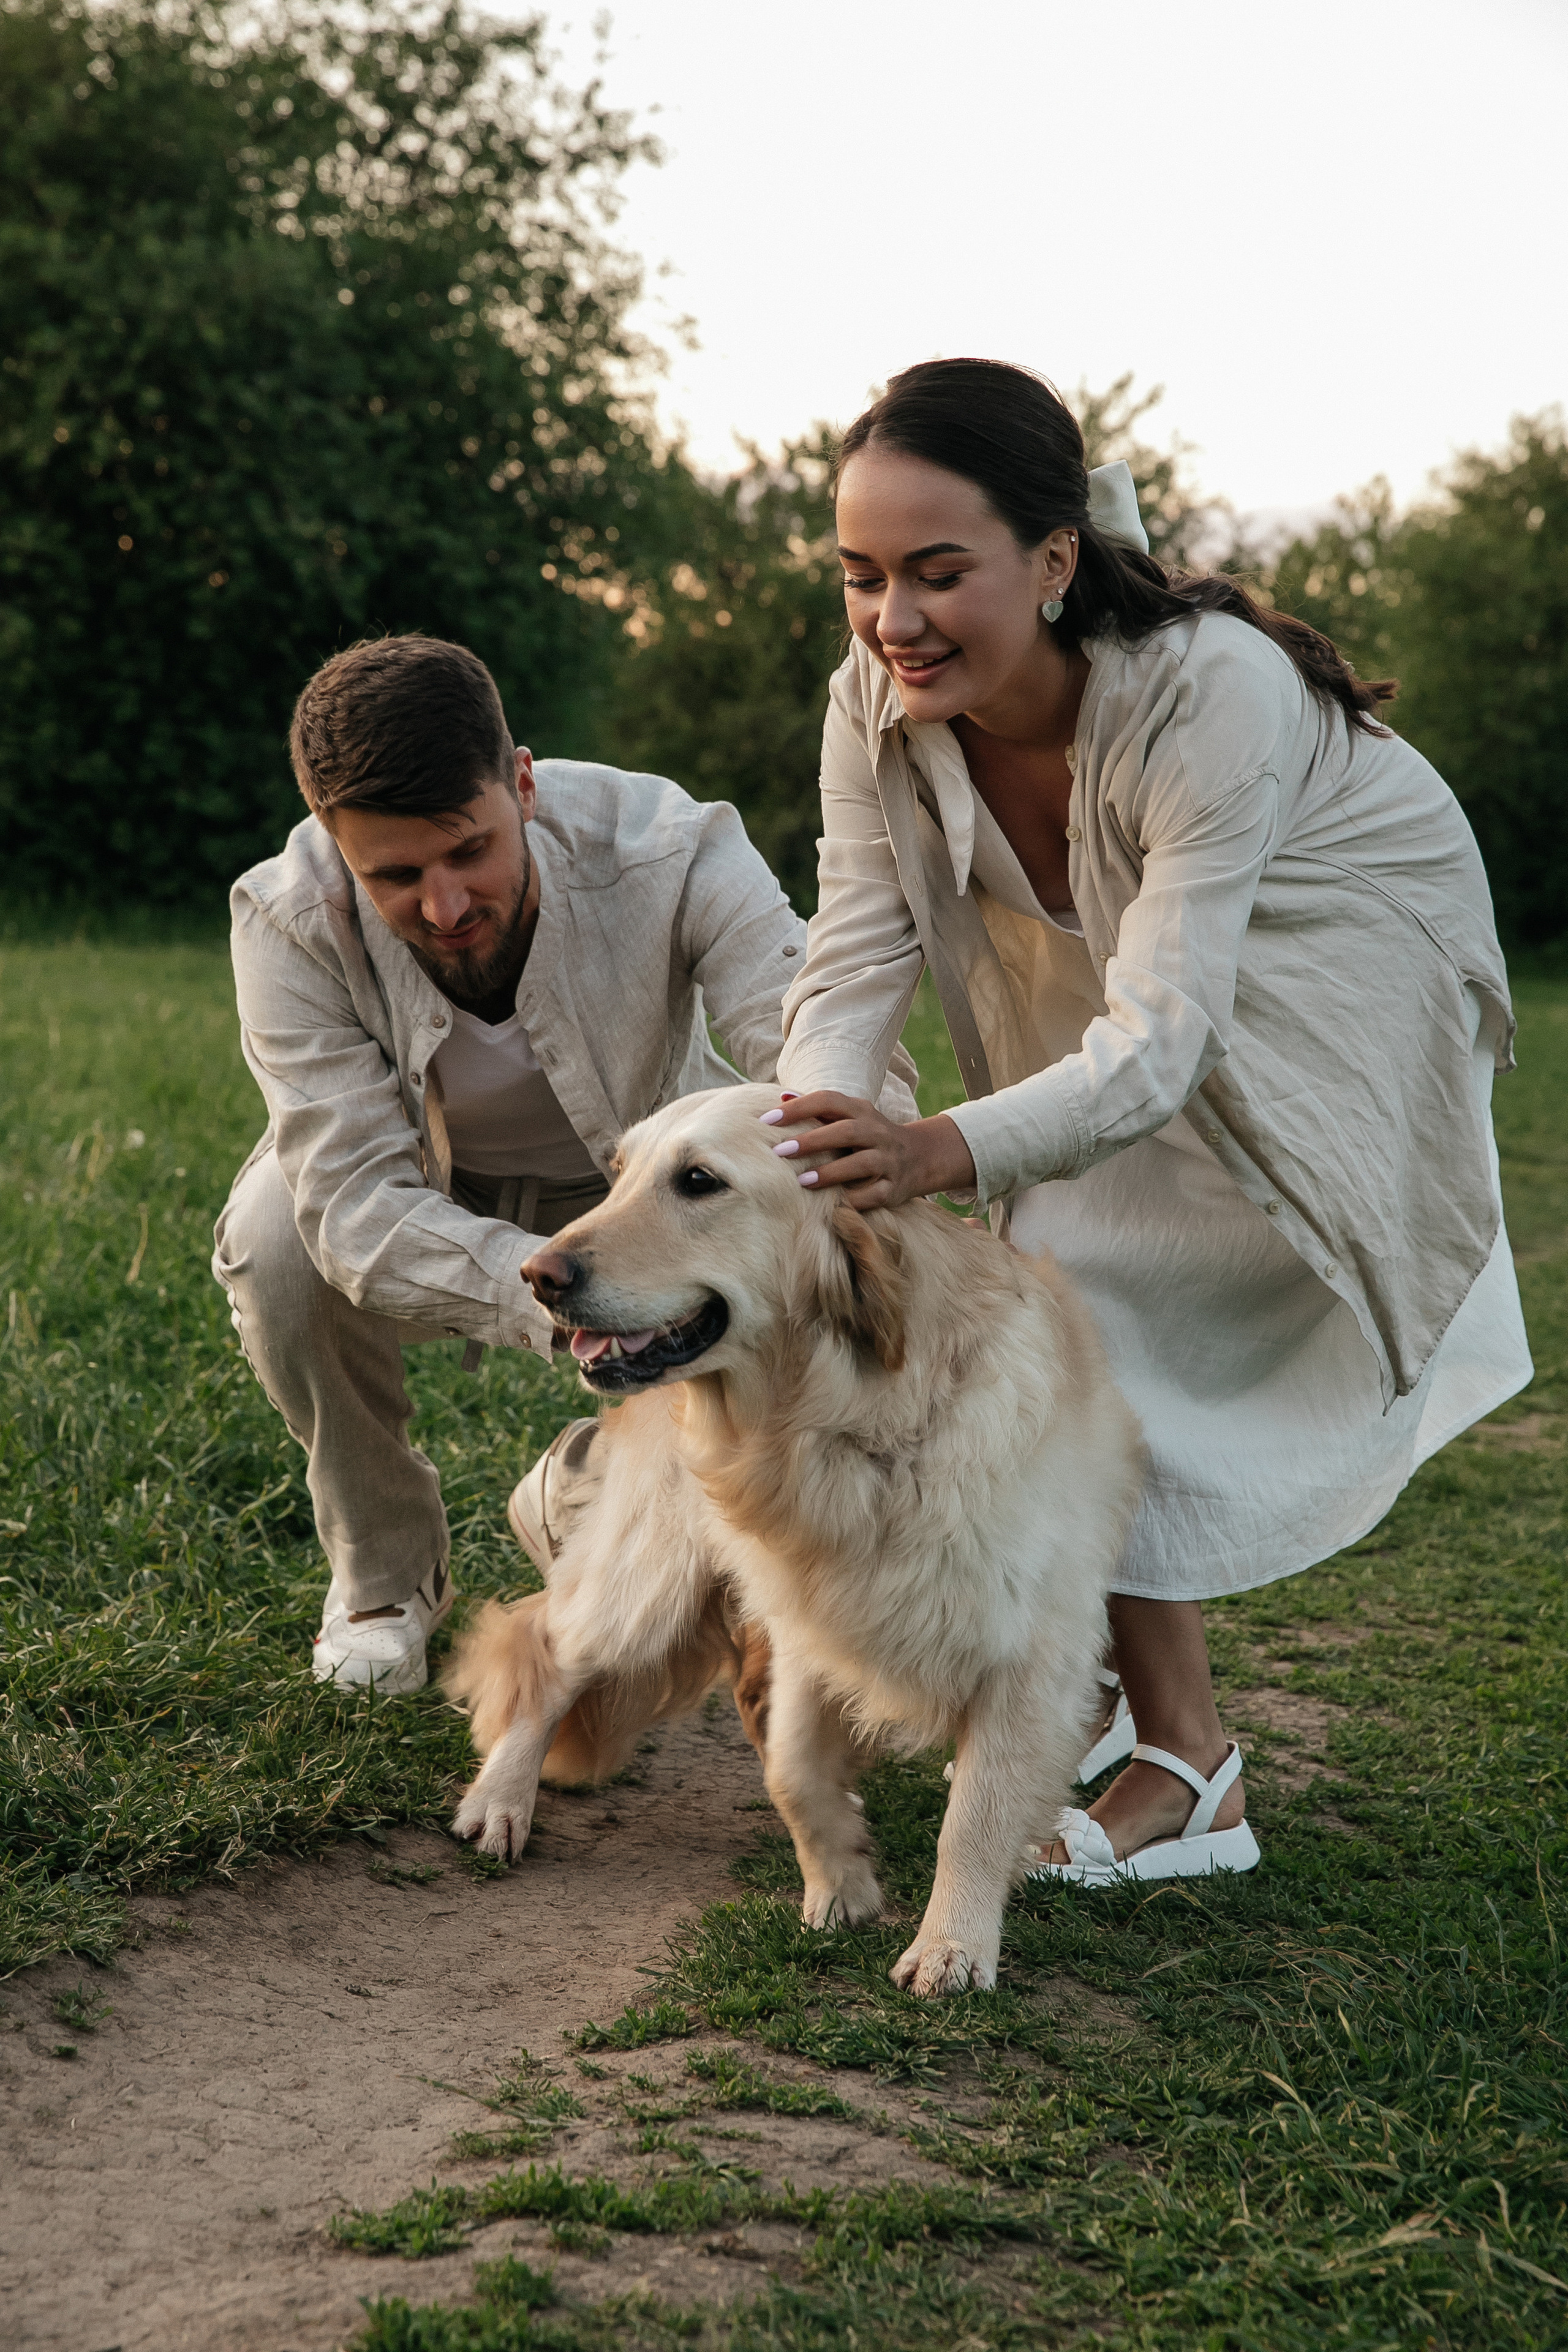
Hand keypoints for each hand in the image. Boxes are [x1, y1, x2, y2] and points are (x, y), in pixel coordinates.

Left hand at [760, 1091, 976, 1210]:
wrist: (920, 1157)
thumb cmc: (869, 1137)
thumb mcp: (850, 1116)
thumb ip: (819, 1109)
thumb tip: (781, 1095)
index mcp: (862, 1111)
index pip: (829, 1101)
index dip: (799, 1108)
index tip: (767, 1120)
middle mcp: (877, 1132)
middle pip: (846, 1131)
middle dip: (812, 1140)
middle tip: (780, 1151)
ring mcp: (888, 1161)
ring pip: (861, 1164)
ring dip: (830, 1172)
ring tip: (801, 1180)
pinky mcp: (893, 1188)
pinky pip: (873, 1195)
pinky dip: (853, 1200)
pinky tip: (830, 1205)